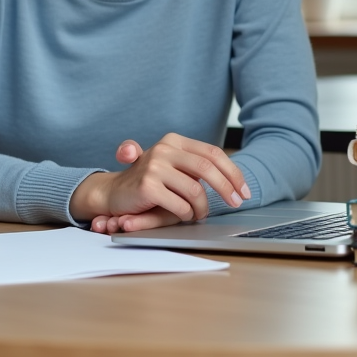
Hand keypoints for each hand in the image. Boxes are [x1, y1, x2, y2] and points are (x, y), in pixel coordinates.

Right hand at [71, 134, 249, 232]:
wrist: (114, 192)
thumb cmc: (148, 182)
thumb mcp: (173, 167)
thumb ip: (196, 166)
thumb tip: (233, 180)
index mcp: (173, 141)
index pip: (212, 153)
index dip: (232, 172)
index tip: (243, 190)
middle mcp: (163, 149)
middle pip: (208, 167)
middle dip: (227, 188)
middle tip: (236, 202)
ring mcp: (154, 166)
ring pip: (195, 190)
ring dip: (202, 207)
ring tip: (199, 214)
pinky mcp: (148, 186)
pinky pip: (180, 205)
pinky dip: (186, 214)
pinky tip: (183, 215)